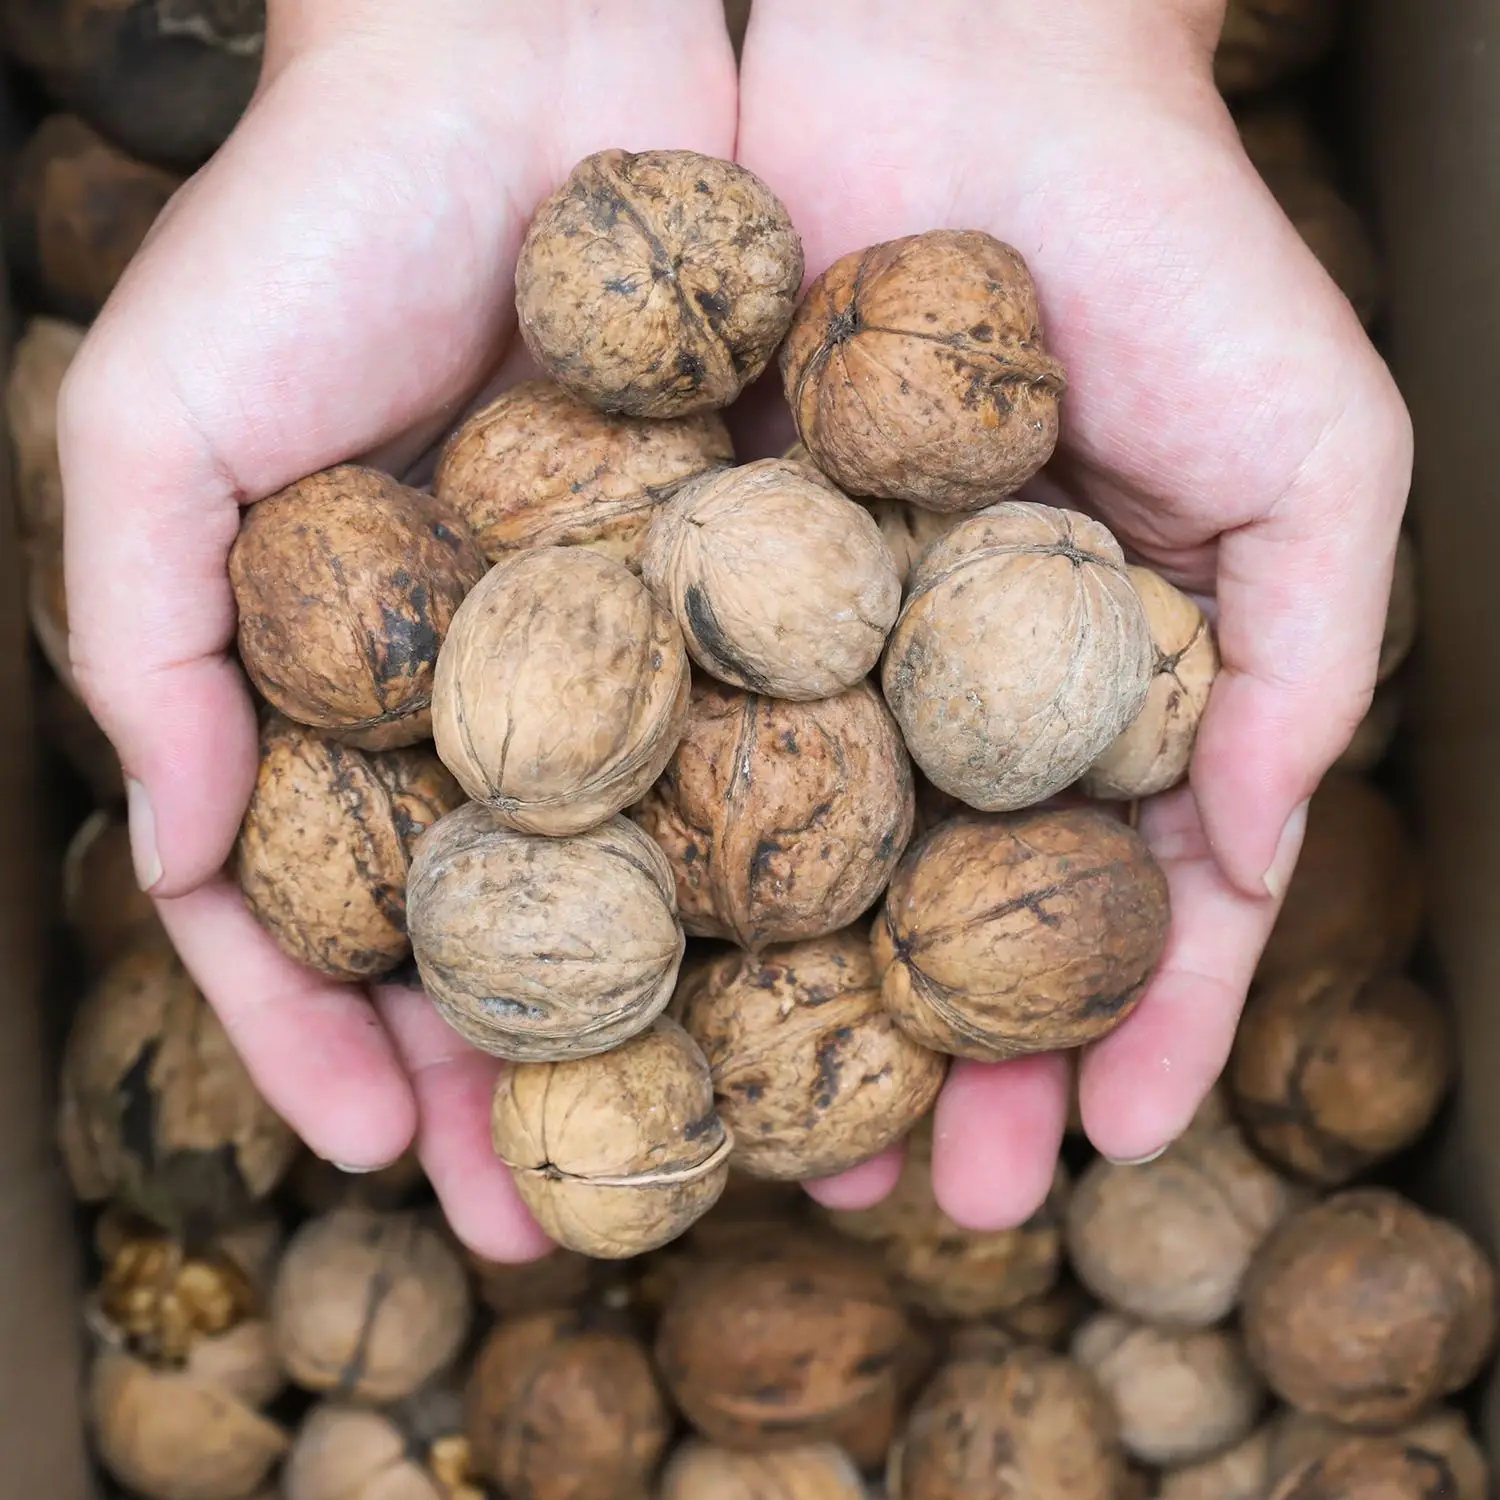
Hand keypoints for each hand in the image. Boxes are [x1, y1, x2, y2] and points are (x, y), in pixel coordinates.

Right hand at [58, 0, 736, 1259]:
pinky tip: (869, 958)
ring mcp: (647, 642)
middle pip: (526, 928)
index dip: (346, 1043)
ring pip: (680, 867)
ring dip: (710, 1013)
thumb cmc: (304, 219)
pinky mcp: (771, 571)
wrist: (517, 40)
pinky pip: (804, 733)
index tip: (380, 1159)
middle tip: (575, 1225)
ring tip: (750, 1149)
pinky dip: (827, 849)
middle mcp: (510, 687)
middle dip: (543, 1082)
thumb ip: (152, 650)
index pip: (341, 910)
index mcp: (355, 687)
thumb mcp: (156, 433)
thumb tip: (187, 866)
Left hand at [737, 0, 1411, 1226]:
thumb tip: (1255, 854)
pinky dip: (662, 833)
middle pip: (941, 911)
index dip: (1120, 1029)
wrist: (977, 52)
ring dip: (787, 1000)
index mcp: (1098, 685)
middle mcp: (950, 680)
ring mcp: (818, 630)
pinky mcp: (696, 559)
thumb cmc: (1180, 242)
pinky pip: (676, 716)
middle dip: (936, 1059)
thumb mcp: (1317, 460)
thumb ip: (1307, 660)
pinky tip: (635, 947)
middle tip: (912, 1197)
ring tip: (757, 1136)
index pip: (1116, 898)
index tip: (1098, 1153)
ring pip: (798, 854)